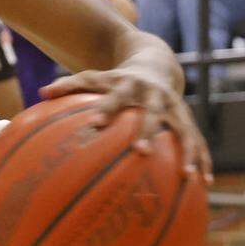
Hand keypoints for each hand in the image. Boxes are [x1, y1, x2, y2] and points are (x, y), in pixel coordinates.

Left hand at [40, 66, 212, 181]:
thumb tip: (41, 93)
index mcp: (129, 85)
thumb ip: (68, 85)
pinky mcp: (189, 119)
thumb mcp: (93, 77)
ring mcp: (176, 107)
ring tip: (187, 176)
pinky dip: (202, 160)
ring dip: (188, 151)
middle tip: (140, 151)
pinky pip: (199, 141)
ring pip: (185, 130)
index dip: (106, 109)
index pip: (115, 97)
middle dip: (148, 131)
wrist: (155, 62)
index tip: (96, 124)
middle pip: (153, 113)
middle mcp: (155, 95)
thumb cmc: (115, 77)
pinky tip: (204, 183)